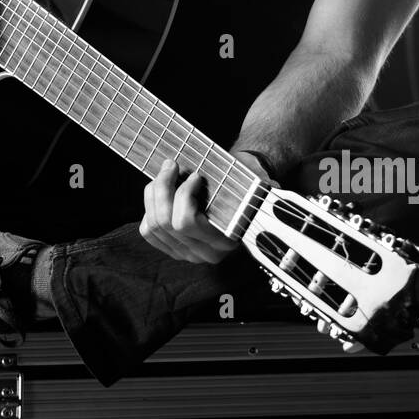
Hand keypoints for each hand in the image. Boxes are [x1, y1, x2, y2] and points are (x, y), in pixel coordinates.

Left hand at [139, 156, 269, 263]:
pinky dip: (149, 207)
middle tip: (172, 164)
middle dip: (163, 187)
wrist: (242, 195)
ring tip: (166, 172)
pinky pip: (148, 231)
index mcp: (225, 241)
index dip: (183, 194)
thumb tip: (269, 186)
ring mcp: (186, 254)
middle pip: (165, 222)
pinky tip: (160, 191)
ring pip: (153, 225)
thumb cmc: (245, 184)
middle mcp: (204, 253)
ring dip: (154, 194)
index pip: (186, 223)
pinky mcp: (172, 249)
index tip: (195, 174)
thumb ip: (256, 186)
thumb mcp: (254, 183)